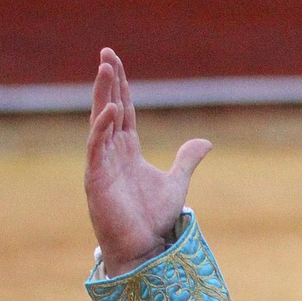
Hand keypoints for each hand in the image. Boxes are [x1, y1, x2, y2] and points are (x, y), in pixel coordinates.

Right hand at [85, 48, 211, 276]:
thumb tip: (205, 142)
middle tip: (106, 54)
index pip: (124, 111)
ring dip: (103, 95)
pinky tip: (112, 109)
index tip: (115, 61)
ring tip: (106, 69)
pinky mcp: (96, 179)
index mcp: (128, 150)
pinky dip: (103, 128)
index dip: (121, 86)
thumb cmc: (152, 217)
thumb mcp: (176, 182)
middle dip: (107, 81)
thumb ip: (187, 159)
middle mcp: (112, 152)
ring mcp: (101, 164)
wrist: (143, 247)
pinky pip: (97, 147)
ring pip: (100, 122)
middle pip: (109, 108)